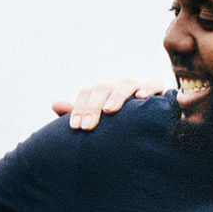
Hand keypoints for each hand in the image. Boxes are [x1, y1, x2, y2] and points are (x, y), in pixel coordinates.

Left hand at [52, 78, 168, 132]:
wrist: (148, 124)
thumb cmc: (117, 123)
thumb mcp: (96, 119)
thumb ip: (78, 112)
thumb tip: (54, 104)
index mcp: (101, 92)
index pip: (87, 93)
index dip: (80, 108)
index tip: (75, 127)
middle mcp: (117, 86)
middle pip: (102, 88)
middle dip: (93, 107)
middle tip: (87, 127)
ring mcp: (137, 86)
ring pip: (126, 84)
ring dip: (117, 96)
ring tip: (110, 110)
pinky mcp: (157, 90)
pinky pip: (154, 84)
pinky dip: (148, 88)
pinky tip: (141, 98)